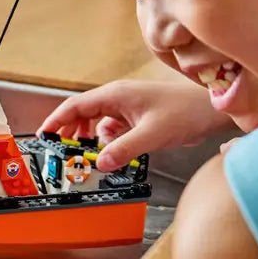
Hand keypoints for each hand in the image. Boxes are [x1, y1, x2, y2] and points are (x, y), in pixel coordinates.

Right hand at [38, 80, 229, 171]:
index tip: (44, 135)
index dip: (57, 120)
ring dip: (90, 138)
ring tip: (88, 154)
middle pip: (82, 113)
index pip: (75, 106)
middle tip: (63, 151)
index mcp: (115, 95)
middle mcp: (117, 98)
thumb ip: (123, 149)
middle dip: (71, 132)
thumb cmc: (186, 111)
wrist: (213, 108)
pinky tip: (113, 151)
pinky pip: (112, 128)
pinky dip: (107, 140)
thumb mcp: (151, 134)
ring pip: (97, 122)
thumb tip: (99, 163)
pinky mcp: (135, 116)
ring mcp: (126, 107)